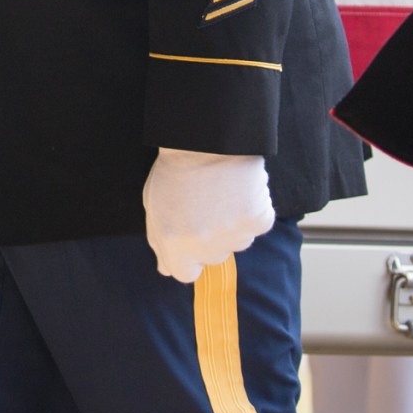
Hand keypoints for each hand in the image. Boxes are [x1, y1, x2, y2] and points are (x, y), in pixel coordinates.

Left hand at [143, 149, 273, 282]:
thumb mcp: (154, 205)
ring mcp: (233, 235)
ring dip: (233, 224)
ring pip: (238, 241)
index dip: (189, 256)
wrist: (204, 137)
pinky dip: (254, 209)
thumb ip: (160, 240)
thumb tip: (166, 268)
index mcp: (175, 244)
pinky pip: (259, 223)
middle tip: (206, 205)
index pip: (186, 274)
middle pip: (214, 257)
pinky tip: (240, 188)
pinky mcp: (257, 220)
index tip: (192, 237)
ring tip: (222, 192)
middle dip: (211, 238)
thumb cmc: (177, 167)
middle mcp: (204, 246)